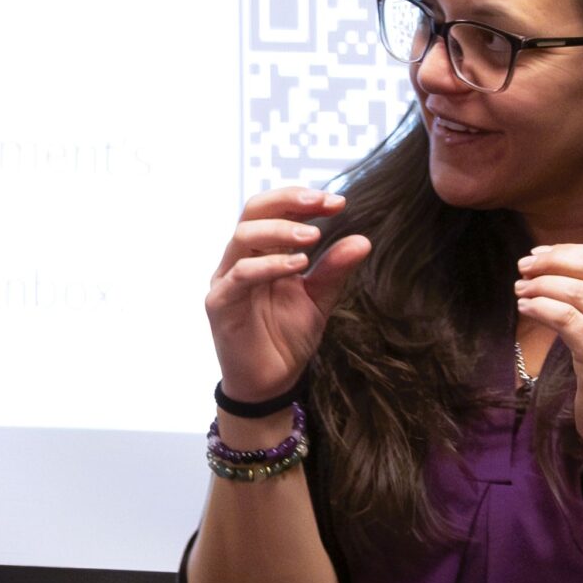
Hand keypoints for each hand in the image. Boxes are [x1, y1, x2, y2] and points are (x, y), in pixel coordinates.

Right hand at [205, 187, 372, 409]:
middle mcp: (241, 258)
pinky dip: (268, 265)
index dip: (303, 200)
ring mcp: (227, 279)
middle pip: (253, 210)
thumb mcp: (319, 300)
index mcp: (264, 252)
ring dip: (281, 231)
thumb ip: (335, 270)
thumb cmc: (287, 337)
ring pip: (243, 236)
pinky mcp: (220, 303)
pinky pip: (239, 275)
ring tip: (314, 237)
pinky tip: (297, 265)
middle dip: (289, 201)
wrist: (270, 382)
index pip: (276, 210)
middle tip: (323, 203)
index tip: (339, 202)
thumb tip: (362, 240)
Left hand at [513, 243, 582, 484]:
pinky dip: (540, 308)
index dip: (567, 250)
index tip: (539, 254)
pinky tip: (526, 308)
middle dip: (551, 262)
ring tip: (520, 291)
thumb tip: (560, 263)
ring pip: (575, 291)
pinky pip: (565, 319)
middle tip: (524, 267)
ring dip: (540, 286)